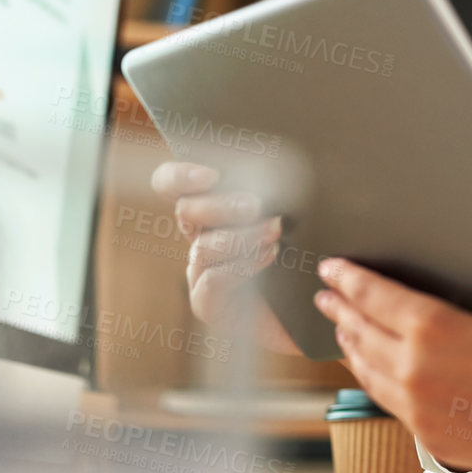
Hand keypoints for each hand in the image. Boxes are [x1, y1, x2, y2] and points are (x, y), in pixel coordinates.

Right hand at [151, 160, 302, 355]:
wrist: (301, 306)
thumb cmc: (296, 249)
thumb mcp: (286, 213)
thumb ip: (274, 191)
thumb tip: (287, 166)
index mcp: (209, 207)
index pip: (170, 182)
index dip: (181, 175)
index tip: (213, 175)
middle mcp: (198, 236)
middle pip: (186, 210)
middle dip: (221, 205)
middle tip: (256, 204)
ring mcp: (199, 270)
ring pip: (202, 247)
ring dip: (239, 236)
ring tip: (274, 231)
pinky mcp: (206, 301)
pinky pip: (213, 280)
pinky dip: (241, 266)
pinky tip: (269, 256)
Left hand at [312, 258, 471, 472]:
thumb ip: (465, 301)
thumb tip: (437, 282)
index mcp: (437, 331)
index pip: (374, 296)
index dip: (349, 279)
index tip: (334, 268)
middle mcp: (418, 372)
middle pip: (362, 333)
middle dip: (341, 309)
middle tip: (328, 295)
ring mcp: (421, 410)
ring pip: (368, 372)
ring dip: (352, 345)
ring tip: (343, 328)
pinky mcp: (432, 438)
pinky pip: (390, 402)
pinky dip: (375, 379)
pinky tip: (376, 369)